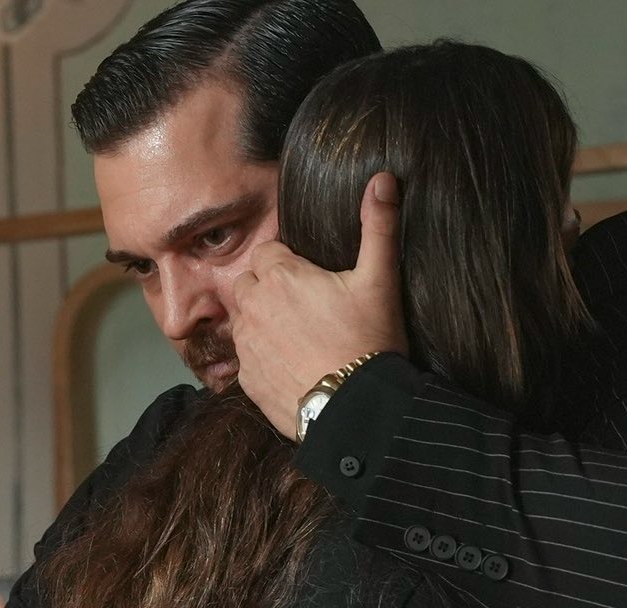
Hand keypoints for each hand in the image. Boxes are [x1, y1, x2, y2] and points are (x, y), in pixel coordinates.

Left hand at [230, 172, 409, 438]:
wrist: (355, 410)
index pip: (268, 252)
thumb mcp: (380, 280)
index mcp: (280, 276)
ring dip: (262, 321)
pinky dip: (262, 356)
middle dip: (269, 288)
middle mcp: (253, 307)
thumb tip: (383, 178)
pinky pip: (246, 357)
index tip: (310, 276)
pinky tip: (291, 364)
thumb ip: (378, 226)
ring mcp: (245, 345)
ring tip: (298, 335)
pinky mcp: (245, 379)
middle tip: (305, 304)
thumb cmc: (368, 342)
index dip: (288, 261)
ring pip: (243, 319)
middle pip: (249, 283)